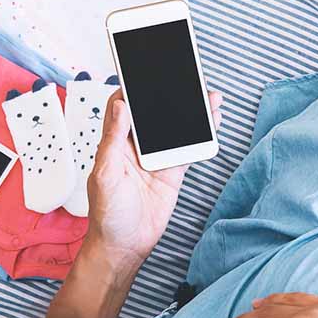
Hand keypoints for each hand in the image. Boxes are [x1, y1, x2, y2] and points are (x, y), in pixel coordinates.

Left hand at [86, 89, 223, 267]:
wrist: (125, 247)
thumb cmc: (107, 215)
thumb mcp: (105, 174)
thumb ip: (113, 139)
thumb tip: (121, 106)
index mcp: (113, 143)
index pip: (122, 107)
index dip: (132, 88)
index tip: (143, 71)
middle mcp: (134, 147)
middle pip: (152, 113)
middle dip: (167, 94)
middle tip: (183, 77)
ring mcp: (155, 158)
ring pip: (173, 127)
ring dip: (189, 111)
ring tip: (205, 94)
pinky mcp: (172, 171)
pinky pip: (188, 148)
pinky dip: (201, 134)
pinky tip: (211, 121)